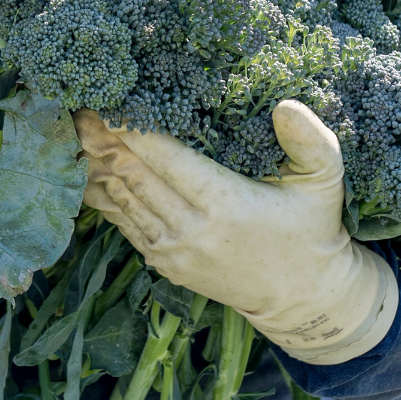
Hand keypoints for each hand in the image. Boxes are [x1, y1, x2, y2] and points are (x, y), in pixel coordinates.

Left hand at [75, 100, 397, 363]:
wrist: (300, 297)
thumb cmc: (312, 228)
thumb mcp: (324, 183)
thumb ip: (312, 142)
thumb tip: (285, 105)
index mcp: (224, 205)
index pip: (165, 159)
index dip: (132, 130)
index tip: (108, 102)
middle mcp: (190, 230)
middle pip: (133, 176)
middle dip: (103, 141)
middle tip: (80, 107)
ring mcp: (172, 250)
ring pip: (121, 199)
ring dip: (96, 165)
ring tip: (76, 130)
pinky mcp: (163, 262)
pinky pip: (124, 222)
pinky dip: (104, 193)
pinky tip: (87, 167)